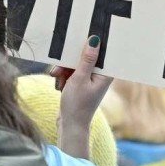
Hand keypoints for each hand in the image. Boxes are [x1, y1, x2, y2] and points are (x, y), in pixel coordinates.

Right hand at [52, 35, 112, 158]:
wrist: (70, 125)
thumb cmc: (77, 104)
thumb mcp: (80, 78)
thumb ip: (86, 59)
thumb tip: (94, 40)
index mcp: (106, 73)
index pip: (99, 52)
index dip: (87, 47)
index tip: (76, 46)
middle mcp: (100, 75)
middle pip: (84, 57)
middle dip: (69, 63)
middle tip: (59, 70)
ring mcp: (90, 79)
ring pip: (75, 64)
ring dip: (64, 71)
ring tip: (58, 81)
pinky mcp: (82, 83)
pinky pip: (72, 72)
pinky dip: (64, 77)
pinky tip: (60, 85)